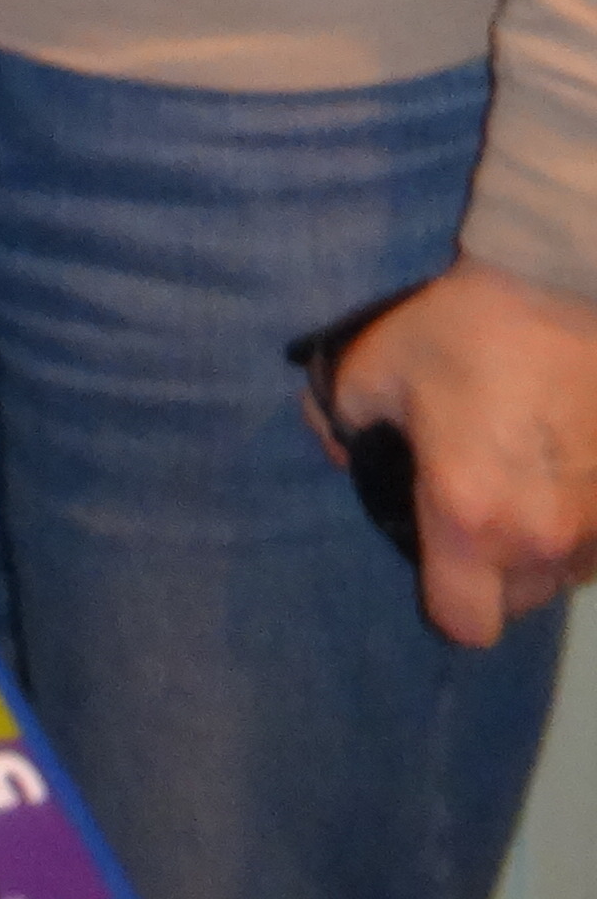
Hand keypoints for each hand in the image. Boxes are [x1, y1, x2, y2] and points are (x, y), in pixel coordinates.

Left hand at [328, 259, 596, 643]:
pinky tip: (556, 469)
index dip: (445, 600)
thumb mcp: (377, 362)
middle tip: (472, 507)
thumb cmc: (468, 328)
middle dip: (488, 571)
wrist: (565, 286)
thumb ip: (340, 418)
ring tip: (517, 481)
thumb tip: (338, 449)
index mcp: (470, 516)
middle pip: (513, 604)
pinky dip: (573, 523)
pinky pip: (593, 543)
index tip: (435, 551)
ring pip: (558, 574)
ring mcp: (596, 526)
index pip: (463, 623)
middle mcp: (541, 538)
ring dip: (535, 547)